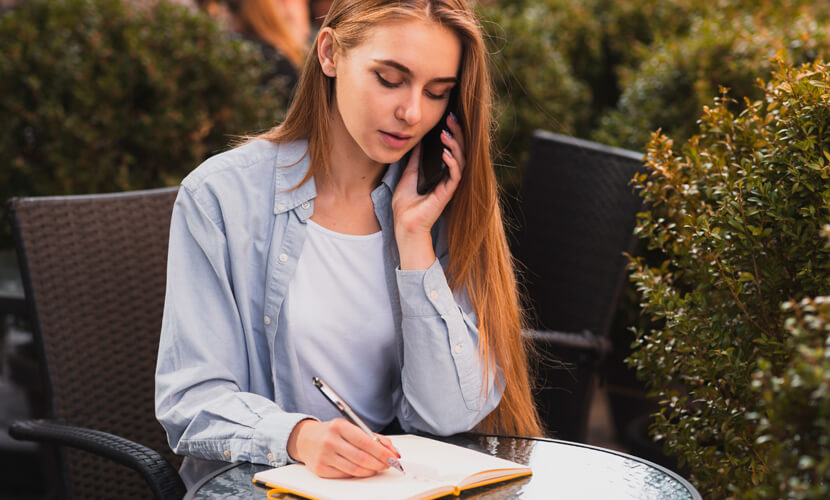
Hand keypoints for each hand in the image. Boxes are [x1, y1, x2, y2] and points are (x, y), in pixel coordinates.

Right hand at [286, 419, 400, 477]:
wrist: (305, 439)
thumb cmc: (331, 432)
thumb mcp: (350, 427)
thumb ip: (371, 436)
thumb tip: (390, 449)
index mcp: (339, 426)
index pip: (366, 442)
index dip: (382, 452)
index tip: (392, 456)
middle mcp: (330, 441)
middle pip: (362, 458)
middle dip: (380, 463)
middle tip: (388, 464)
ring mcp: (324, 456)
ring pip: (355, 469)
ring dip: (371, 470)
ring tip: (377, 467)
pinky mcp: (321, 469)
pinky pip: (345, 475)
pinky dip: (358, 474)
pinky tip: (363, 470)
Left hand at [392, 113, 465, 268]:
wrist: (404, 223)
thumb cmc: (406, 204)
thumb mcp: (408, 175)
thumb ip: (415, 160)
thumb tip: (416, 143)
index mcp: (441, 172)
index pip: (452, 149)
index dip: (452, 133)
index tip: (447, 118)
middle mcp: (448, 178)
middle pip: (460, 151)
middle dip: (457, 133)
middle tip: (452, 117)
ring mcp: (449, 185)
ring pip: (461, 160)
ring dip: (455, 145)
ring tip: (447, 133)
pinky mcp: (447, 193)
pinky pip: (455, 175)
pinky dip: (452, 162)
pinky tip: (445, 152)